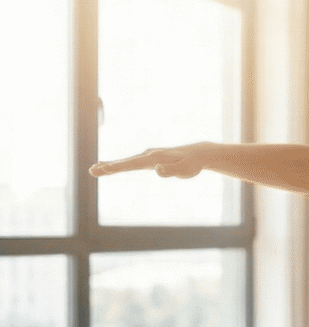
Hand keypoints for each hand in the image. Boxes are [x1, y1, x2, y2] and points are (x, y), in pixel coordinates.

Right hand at [89, 143, 209, 178]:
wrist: (198, 154)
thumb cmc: (192, 164)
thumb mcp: (185, 170)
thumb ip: (172, 170)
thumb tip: (157, 169)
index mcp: (155, 158)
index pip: (134, 164)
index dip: (119, 167)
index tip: (105, 169)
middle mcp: (149, 155)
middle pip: (126, 162)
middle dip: (109, 167)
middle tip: (92, 171)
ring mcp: (148, 156)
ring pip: (126, 162)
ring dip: (110, 166)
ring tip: (94, 170)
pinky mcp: (149, 159)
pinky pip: (130, 162)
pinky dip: (118, 164)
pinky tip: (109, 167)